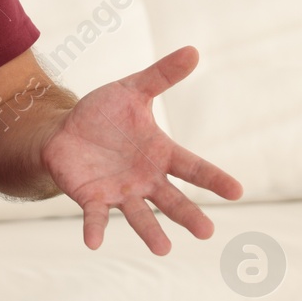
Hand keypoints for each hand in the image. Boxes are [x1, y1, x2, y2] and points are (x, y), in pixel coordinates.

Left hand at [39, 46, 242, 254]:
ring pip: (139, 216)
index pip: (193, 167)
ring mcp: (120, 192)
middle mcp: (146, 179)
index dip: (214, 179)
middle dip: (188, 215)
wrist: (65, 131)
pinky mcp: (93, 199)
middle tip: (206, 232)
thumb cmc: (104, 113)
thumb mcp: (133, 89)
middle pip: (172, 199)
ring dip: (151, 232)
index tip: (237, 191)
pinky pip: (96, 217)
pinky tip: (93, 243)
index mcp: (160, 154)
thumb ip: (162, 76)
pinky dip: (95, 229)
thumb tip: (193, 51)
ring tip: (163, 249)